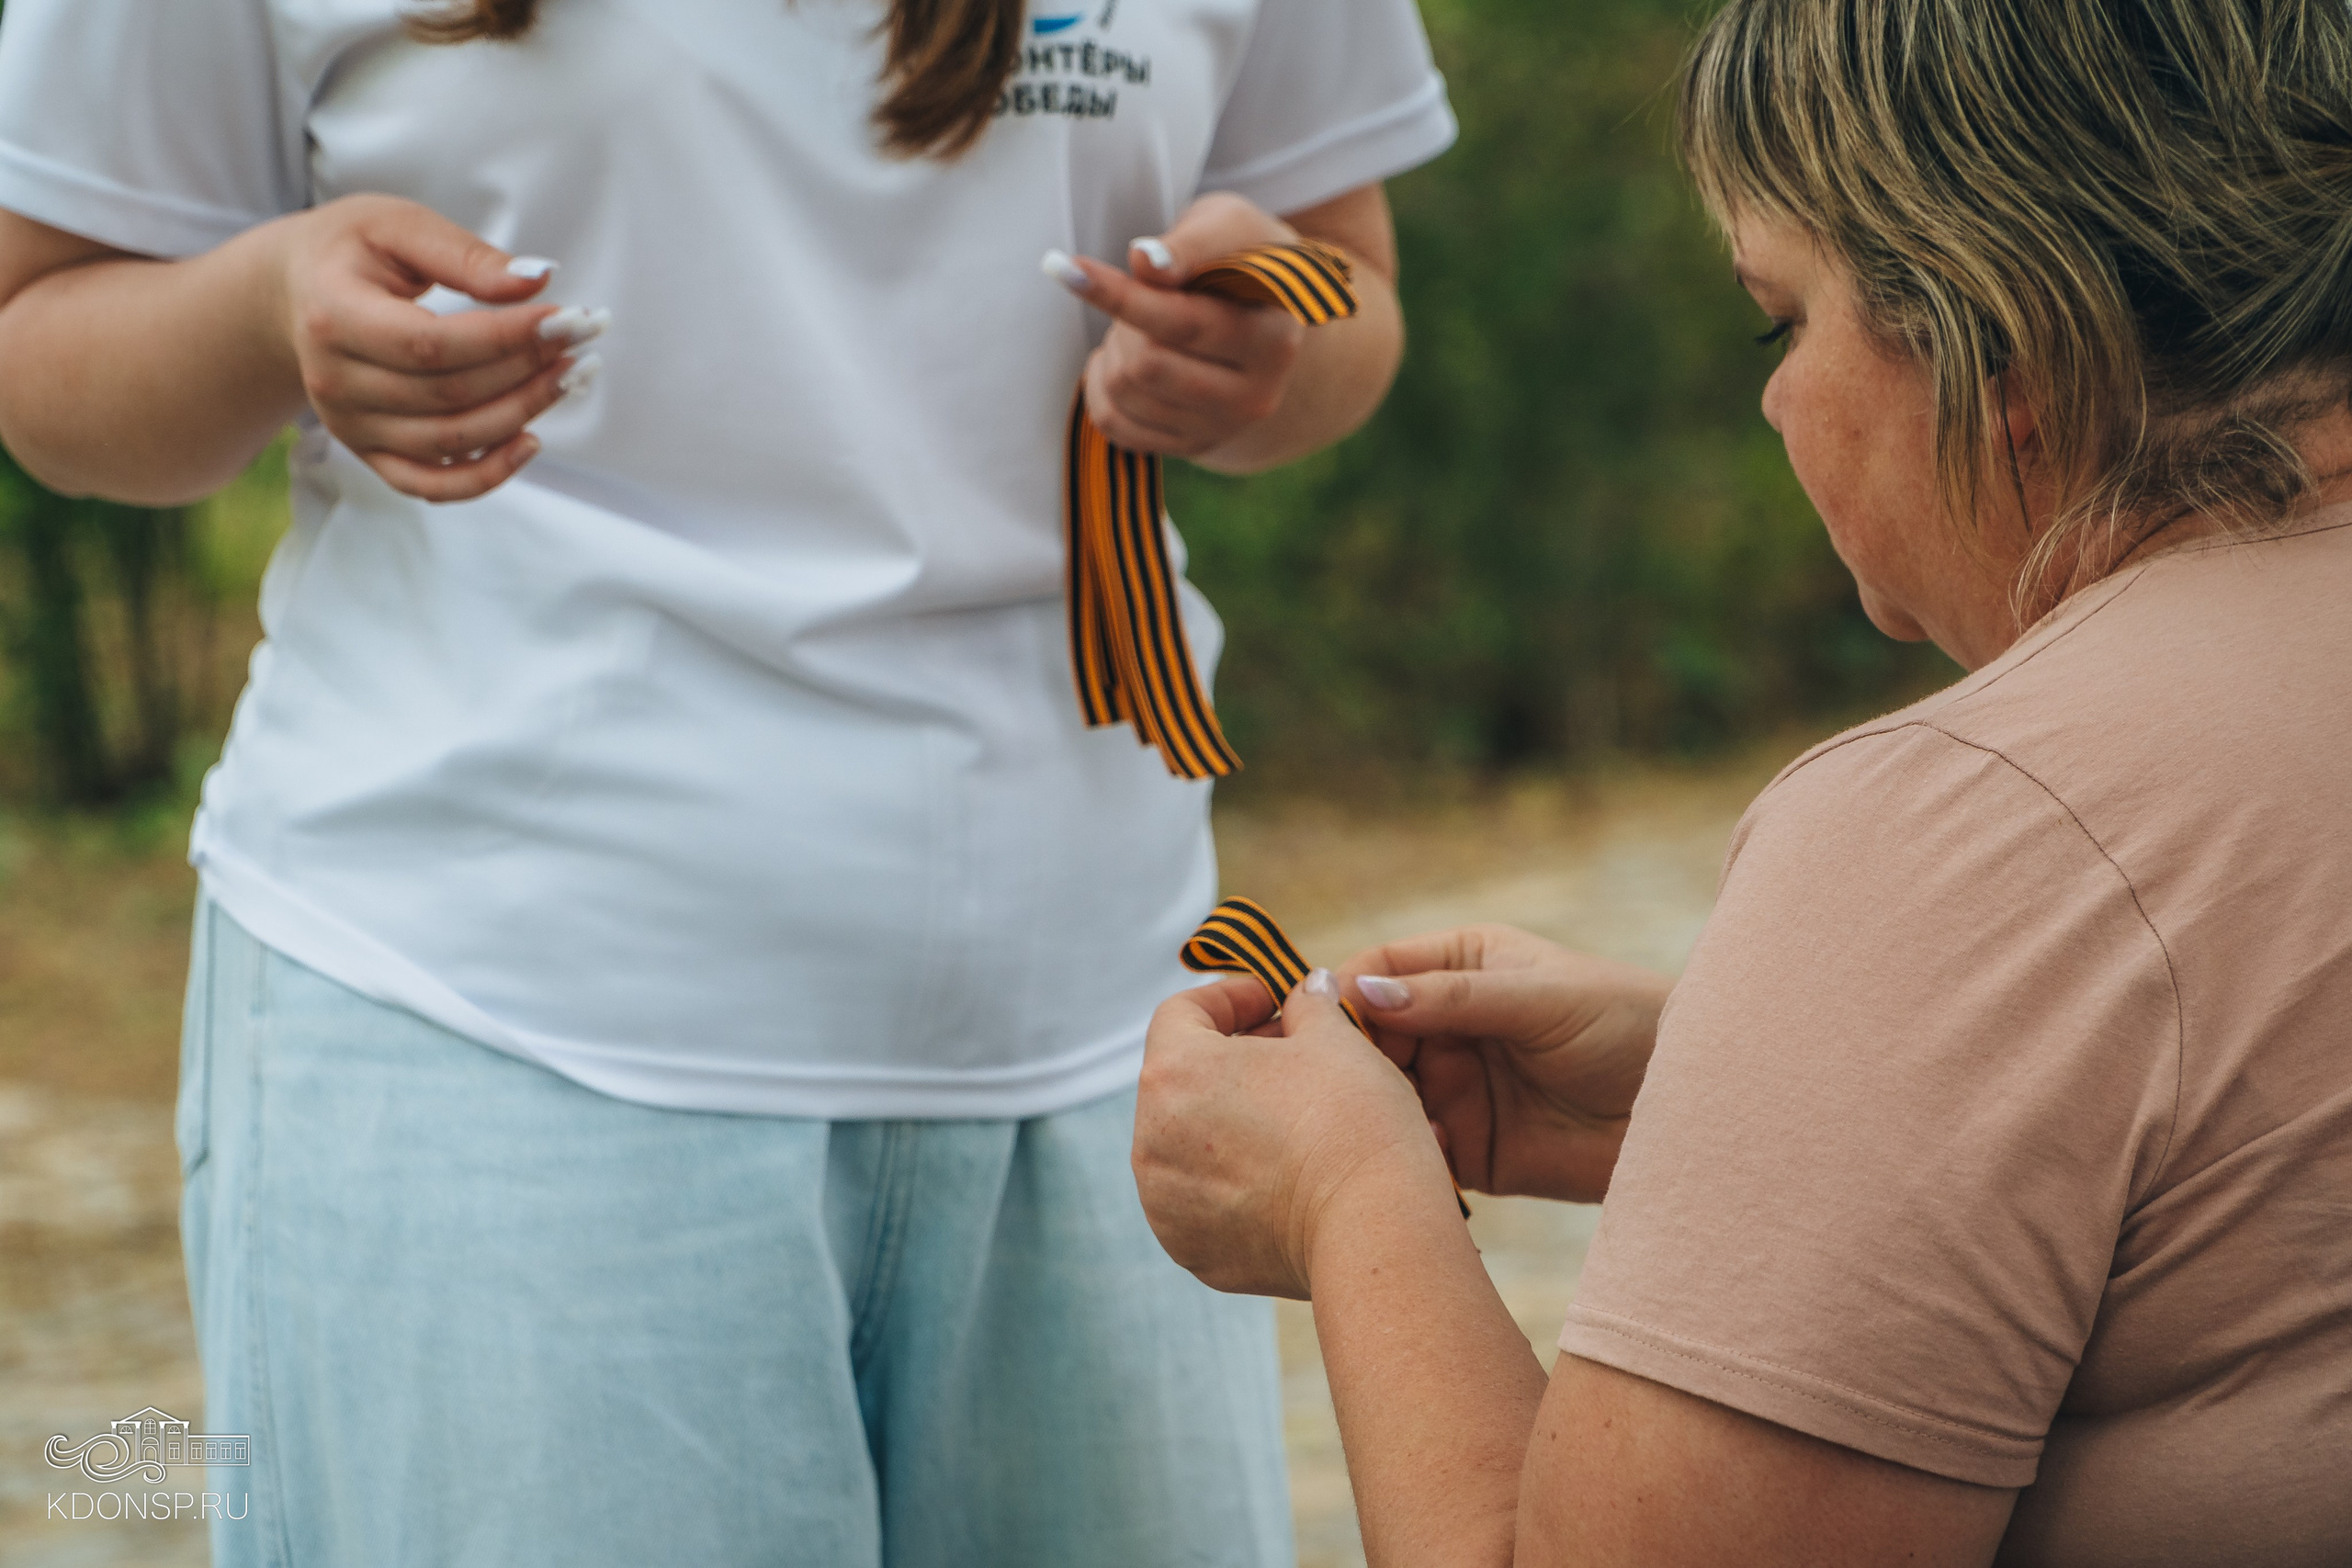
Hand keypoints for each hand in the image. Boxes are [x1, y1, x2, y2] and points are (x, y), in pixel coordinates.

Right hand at [277, 194, 606, 501]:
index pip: (432, 344)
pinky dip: (485, 476)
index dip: (507, 338)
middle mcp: (333, 381)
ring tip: (569, 378)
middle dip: (527, 371)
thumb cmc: (352, 250)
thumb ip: (466, 255)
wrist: (295, 291)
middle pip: (448, 395)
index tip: (565, 319)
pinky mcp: (368, 451)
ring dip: (521, 414)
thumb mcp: (399, 226)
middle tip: (580, 342)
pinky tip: (530, 442)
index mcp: (332, 315)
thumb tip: (537, 280)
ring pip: (450, 440)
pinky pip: (429, 484)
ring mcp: (349, 424)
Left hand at [1050, 192, 1308, 460]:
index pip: (1182, 324)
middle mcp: (1255, 398)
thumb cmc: (1239, 257)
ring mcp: (1221, 430)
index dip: (1121, 295)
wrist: (1261, 312)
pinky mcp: (1189, 446)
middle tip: (1141, 296)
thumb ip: (1191, 243)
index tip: (1069, 266)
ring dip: (1116, 346)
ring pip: (1124, 392)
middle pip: (1146, 365)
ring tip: (1143, 325)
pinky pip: (1112, 422)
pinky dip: (1101, 383)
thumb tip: (1144, 261)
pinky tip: (1124, 357)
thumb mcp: (1228, 227)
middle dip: (1124, 321)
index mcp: (1274, 342)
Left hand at [1133, 970, 1454, 1298]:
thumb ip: (1308, 1005)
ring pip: (1188, 1143)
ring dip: (1229, 1121)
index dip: (1230, 997)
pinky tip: (1285, 1173)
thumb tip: (1307, 991)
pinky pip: (1203, 1199)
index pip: (1181, 1013)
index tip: (1272, 1001)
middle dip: (1232, 1060)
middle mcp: (1150, 1140)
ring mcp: (1164, 1202)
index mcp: (1172, 1073)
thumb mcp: (1335, 1039)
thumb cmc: (1353, 1121)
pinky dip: (1233, 1180)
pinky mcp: (1190, 1248)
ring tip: (1290, 1118)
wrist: (1375, 1229)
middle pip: (1181, 1080)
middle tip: (1291, 1055)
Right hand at [1337, 926, 1670, 1203]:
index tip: (1321, 1022)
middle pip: (1370, 1039)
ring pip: (1384, 1099)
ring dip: (1374, 1110)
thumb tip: (1362, 992)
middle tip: (1340, 1082)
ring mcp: (1457, 1089)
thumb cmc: (1629, 1025)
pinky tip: (1421, 1154)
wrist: (1695, 1110)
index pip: (1379, 970)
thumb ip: (1454, 998)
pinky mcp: (1472, 1150)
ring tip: (1379, 1121)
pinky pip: (1418, 1153)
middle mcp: (1449, 1026)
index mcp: (1462, 966)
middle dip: (1349, 1059)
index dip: (1346, 993)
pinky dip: (1407, 1155)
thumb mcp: (1540, 999)